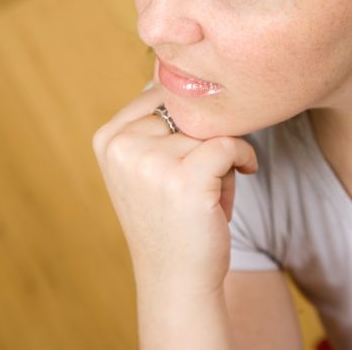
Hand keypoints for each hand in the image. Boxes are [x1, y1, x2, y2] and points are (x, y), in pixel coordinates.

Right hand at [92, 84, 257, 297]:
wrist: (177, 280)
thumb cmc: (170, 215)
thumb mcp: (146, 163)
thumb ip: (153, 121)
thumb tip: (173, 71)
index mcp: (108, 137)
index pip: (158, 92)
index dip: (187, 115)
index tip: (194, 145)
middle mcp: (122, 146)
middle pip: (186, 108)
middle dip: (203, 134)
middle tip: (202, 170)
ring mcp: (150, 162)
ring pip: (210, 126)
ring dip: (221, 150)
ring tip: (211, 183)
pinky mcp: (185, 179)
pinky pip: (230, 143)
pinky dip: (244, 156)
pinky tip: (244, 171)